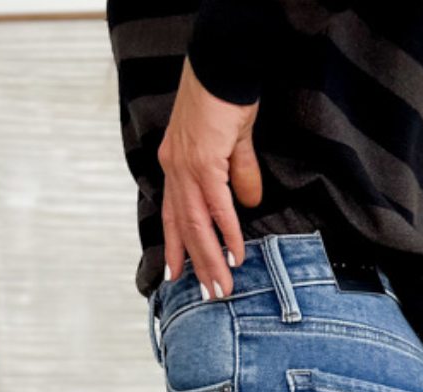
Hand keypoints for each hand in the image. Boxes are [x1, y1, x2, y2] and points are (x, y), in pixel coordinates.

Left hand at [157, 57, 261, 297]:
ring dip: (210, 259)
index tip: (175, 275)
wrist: (222, 64)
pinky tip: (234, 254)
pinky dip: (226, 232)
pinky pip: (216, 206)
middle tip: (207, 295)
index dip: (175, 247)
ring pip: (197, 225)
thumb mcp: (232, 139)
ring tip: (221, 287)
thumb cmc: (225, 94)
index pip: (173, 214)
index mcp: (176, 163)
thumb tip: (249, 201)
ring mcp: (187, 167)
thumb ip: (238, 173)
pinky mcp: (205, 161)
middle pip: (184, 227)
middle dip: (195, 265)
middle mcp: (175, 169)